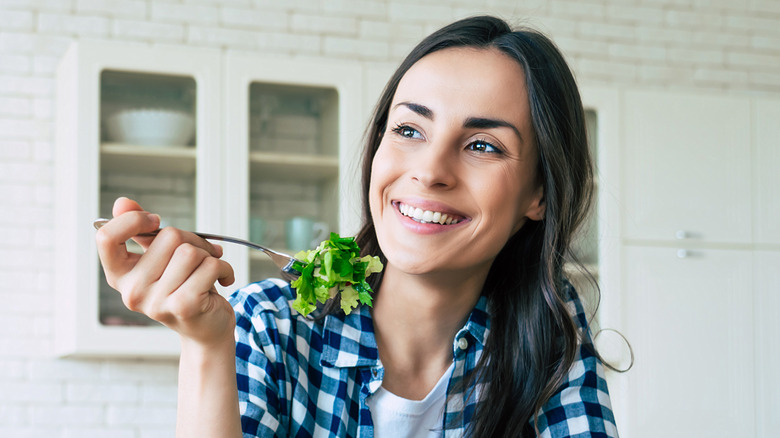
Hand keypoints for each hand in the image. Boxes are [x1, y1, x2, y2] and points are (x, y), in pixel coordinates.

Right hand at [95, 197, 235, 346]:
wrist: (206, 329)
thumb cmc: (184, 287)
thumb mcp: (160, 258)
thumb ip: (141, 231)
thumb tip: (122, 202)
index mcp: (120, 275)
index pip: (106, 238)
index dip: (133, 221)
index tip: (154, 221)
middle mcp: (132, 291)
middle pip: (167, 236)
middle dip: (193, 240)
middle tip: (201, 255)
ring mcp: (156, 302)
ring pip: (191, 251)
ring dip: (210, 255)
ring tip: (210, 270)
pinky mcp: (184, 306)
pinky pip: (210, 266)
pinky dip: (224, 268)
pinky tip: (223, 280)